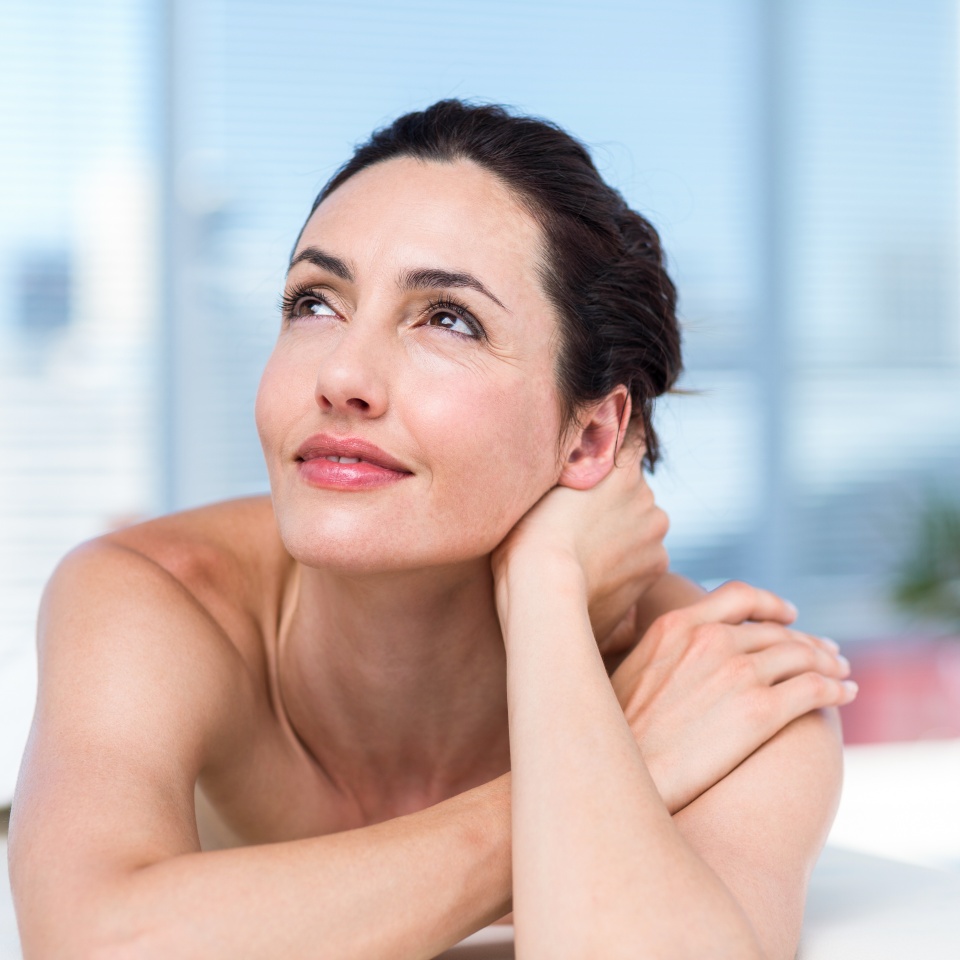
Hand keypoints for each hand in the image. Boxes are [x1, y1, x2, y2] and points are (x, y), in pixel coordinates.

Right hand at [490, 439, 669, 639]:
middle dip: (610, 502)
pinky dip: (624, 565)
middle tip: (575, 522)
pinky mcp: (655, 570)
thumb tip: (570, 456)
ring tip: (583, 554)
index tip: (592, 463)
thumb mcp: (539, 483)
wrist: (544, 590)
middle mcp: (646, 496)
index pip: (630, 436)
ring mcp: (655, 535)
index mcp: (621, 465)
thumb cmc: (528, 534)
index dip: (610, 449)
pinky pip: (641, 559)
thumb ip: (567, 467)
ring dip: (620, 535)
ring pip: (639, 526)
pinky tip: (594, 574)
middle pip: (631, 491)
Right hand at [609, 580, 856, 812]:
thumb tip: (678, 660)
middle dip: (808, 642)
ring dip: (829, 663)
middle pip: (777, 631)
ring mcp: (737, 673)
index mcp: (676, 625)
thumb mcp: (629, 671)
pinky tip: (846, 695)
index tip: (789, 616)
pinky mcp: (760, 712)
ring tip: (842, 674)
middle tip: (829, 654)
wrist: (619, 777)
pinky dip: (836, 688)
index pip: (739, 596)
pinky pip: (814, 689)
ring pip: (802, 657)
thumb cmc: (620, 735)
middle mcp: (711, 640)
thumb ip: (663, 651)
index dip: (771, 604)